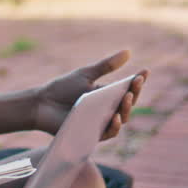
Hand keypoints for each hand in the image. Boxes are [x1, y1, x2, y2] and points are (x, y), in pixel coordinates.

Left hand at [32, 50, 147, 139]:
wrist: (42, 104)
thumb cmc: (63, 88)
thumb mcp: (86, 75)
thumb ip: (106, 66)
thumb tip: (128, 52)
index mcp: (108, 94)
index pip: (128, 88)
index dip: (138, 81)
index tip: (145, 72)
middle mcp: (108, 110)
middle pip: (127, 104)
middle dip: (134, 93)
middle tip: (135, 84)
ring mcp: (101, 123)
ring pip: (121, 119)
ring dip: (126, 109)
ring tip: (126, 98)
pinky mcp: (93, 134)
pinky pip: (108, 133)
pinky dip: (114, 126)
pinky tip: (115, 117)